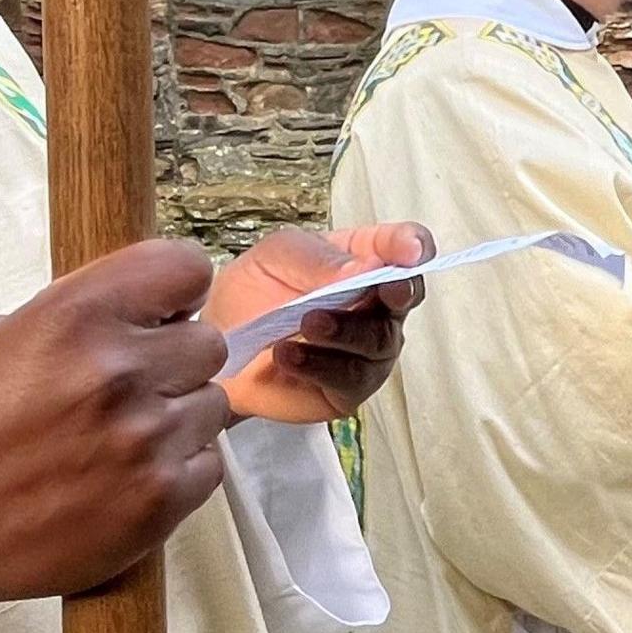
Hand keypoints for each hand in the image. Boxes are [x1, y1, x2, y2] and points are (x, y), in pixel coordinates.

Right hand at [0, 238, 234, 632]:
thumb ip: (73, 316)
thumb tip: (136, 315)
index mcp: (74, 316)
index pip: (184, 267)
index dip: (177, 290)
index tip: (164, 311)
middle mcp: (118, 370)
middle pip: (208, 343)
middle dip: (174, 361)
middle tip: (132, 386)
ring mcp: (145, 439)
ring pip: (213, 405)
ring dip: (178, 417)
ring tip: (122, 439)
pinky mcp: (159, 501)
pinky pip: (209, 465)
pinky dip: (179, 469)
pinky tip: (130, 477)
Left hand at [210, 221, 431, 423]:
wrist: (217, 343)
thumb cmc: (253, 291)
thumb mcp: (277, 256)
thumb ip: (318, 259)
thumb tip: (364, 269)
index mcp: (364, 259)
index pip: (405, 246)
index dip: (414, 245)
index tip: (410, 250)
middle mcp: (375, 304)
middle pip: (405, 295)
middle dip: (398, 291)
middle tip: (381, 287)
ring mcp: (366, 349)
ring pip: (379, 340)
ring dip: (345, 330)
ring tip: (307, 323)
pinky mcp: (348, 387)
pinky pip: (350, 378)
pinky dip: (319, 364)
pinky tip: (287, 354)